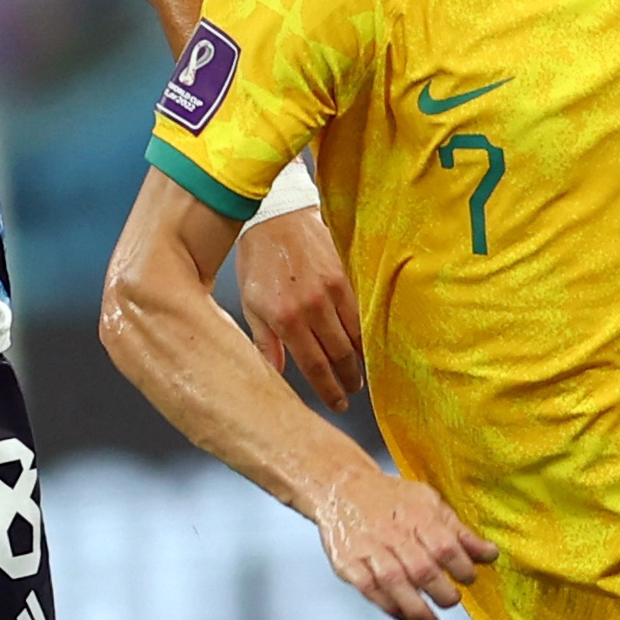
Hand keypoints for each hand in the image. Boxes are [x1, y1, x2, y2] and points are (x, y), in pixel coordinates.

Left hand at [238, 208, 364, 410]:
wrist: (276, 215)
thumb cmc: (259, 260)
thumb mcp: (252, 304)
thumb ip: (265, 343)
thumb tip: (276, 374)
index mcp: (287, 319)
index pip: (315, 367)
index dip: (329, 391)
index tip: (337, 404)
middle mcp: (314, 308)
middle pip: (340, 356)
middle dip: (348, 380)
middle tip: (351, 391)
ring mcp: (335, 290)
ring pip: (357, 336)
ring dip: (361, 359)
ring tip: (360, 371)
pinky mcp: (349, 273)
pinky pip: (364, 311)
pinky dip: (367, 330)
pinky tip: (367, 340)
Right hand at [310, 467, 497, 619]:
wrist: (342, 489)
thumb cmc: (390, 498)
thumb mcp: (429, 503)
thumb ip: (459, 532)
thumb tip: (490, 554)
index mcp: (416, 515)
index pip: (445, 546)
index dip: (461, 567)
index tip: (469, 578)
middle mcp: (392, 533)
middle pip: (422, 569)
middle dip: (442, 592)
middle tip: (452, 600)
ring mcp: (368, 549)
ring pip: (395, 584)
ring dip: (417, 609)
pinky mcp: (348, 564)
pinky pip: (370, 591)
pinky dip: (391, 608)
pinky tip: (406, 617)